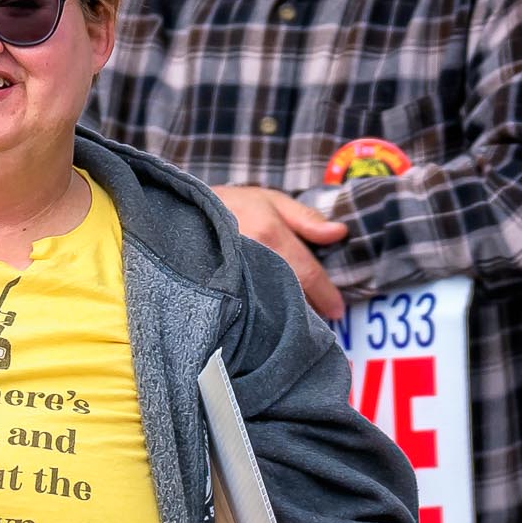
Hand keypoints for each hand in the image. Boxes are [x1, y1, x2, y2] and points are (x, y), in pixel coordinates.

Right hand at [212, 183, 347, 321]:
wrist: (182, 212)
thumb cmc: (231, 204)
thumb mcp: (271, 200)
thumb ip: (306, 218)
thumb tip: (339, 234)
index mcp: (270, 235)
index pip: (307, 273)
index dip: (326, 294)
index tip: (337, 310)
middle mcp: (253, 259)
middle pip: (290, 295)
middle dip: (308, 310)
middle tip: (321, 320)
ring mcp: (234, 278)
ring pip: (270, 307)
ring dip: (287, 316)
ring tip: (298, 323)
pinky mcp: (219, 291)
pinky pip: (248, 309)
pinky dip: (262, 317)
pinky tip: (269, 322)